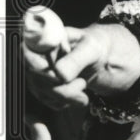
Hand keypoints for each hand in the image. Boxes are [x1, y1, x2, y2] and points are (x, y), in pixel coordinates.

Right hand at [22, 19, 139, 108]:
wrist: (113, 59)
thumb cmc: (102, 45)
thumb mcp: (93, 49)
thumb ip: (76, 59)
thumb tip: (59, 74)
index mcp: (48, 37)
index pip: (26, 53)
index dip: (37, 68)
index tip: (58, 77)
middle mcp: (41, 53)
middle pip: (35, 77)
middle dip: (59, 87)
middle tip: (82, 84)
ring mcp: (43, 70)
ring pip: (42, 91)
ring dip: (65, 96)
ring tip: (83, 88)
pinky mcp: (49, 85)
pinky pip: (48, 99)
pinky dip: (64, 102)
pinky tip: (78, 96)